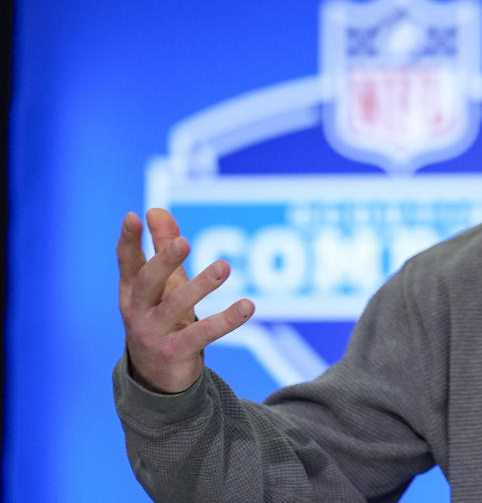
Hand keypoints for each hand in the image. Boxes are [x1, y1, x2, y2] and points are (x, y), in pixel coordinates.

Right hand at [117, 208, 253, 392]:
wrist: (157, 377)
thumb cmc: (161, 317)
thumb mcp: (162, 284)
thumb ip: (161, 247)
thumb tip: (156, 210)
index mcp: (132, 291)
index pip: (127, 262)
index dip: (129, 240)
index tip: (133, 216)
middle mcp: (137, 311)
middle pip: (147, 283)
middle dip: (164, 261)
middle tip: (183, 242)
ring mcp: (153, 334)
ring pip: (175, 307)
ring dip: (200, 286)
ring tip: (223, 266)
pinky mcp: (175, 353)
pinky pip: (202, 334)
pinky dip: (226, 320)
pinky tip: (248, 306)